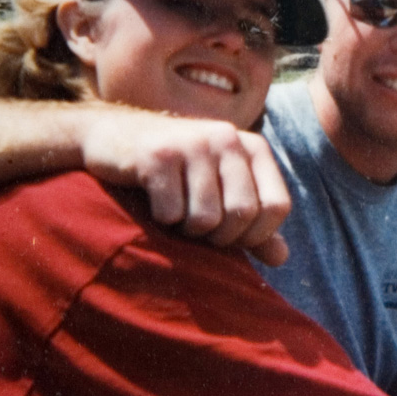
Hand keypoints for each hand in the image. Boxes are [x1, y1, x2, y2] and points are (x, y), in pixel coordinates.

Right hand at [80, 106, 290, 264]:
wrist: (115, 137)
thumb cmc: (178, 174)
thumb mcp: (221, 193)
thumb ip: (252, 225)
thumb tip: (281, 257)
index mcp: (253, 148)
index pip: (276, 206)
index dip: (256, 235)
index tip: (231, 236)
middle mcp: (227, 138)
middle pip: (242, 214)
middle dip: (218, 236)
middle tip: (197, 227)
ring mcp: (192, 143)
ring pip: (205, 218)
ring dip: (186, 229)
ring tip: (176, 211)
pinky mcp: (157, 155)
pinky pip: (171, 213)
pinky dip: (162, 220)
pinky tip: (154, 200)